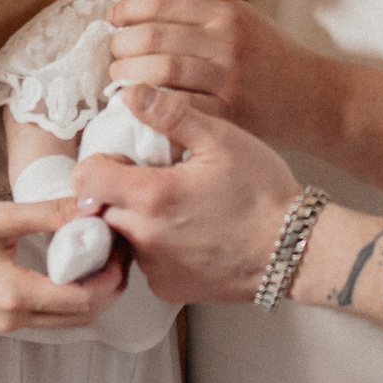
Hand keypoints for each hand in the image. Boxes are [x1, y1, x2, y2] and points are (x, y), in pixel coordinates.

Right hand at [0, 198, 125, 332]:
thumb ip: (48, 213)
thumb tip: (91, 206)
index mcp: (13, 293)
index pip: (82, 299)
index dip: (110, 277)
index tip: (121, 247)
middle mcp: (13, 318)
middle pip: (82, 316)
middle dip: (109, 286)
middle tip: (119, 250)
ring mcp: (7, 323)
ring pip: (68, 320)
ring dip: (93, 294)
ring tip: (102, 256)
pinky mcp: (3, 318)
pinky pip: (51, 316)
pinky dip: (72, 298)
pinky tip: (75, 268)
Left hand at [76, 87, 301, 305]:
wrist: (296, 250)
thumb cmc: (262, 191)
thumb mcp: (221, 139)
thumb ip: (170, 114)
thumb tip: (129, 93)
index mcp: (153, 197)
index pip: (87, 179)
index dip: (100, 162)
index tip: (124, 158)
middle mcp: (145, 239)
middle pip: (101, 210)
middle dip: (117, 191)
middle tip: (155, 178)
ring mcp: (156, 270)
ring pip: (123, 237)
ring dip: (137, 219)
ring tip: (177, 205)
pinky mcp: (170, 290)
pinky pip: (146, 262)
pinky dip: (157, 246)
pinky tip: (190, 232)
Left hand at [107, 0, 335, 147]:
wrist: (314, 99)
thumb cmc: (274, 56)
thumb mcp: (246, 15)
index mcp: (226, 15)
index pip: (164, 1)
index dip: (129, 7)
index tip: (113, 17)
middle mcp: (226, 43)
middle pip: (154, 37)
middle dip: (121, 45)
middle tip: (112, 54)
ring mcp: (227, 80)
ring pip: (160, 71)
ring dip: (127, 76)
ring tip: (117, 79)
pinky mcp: (228, 114)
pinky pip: (177, 107)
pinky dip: (151, 105)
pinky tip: (138, 104)